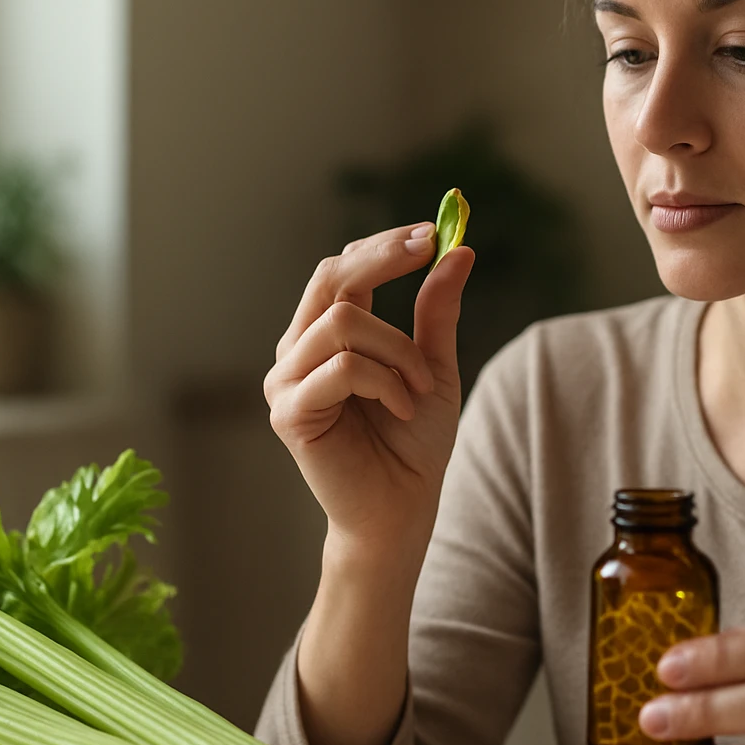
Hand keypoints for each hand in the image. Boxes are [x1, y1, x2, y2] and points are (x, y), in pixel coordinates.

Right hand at [264, 223, 473, 553]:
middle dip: (384, 259)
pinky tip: (404, 410)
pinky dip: (386, 382)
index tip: (431, 233)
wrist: (403, 510)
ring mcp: (287, 380)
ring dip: (399, 349)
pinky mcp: (289, 412)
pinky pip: (343, 367)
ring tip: (419, 387)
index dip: (383, 246)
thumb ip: (436, 311)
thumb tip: (457, 249)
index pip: (342, 268)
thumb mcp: (434, 367)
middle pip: (331, 277)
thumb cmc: (414, 444)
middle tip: (429, 250)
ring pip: (344, 322)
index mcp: (326, 335)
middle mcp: (298, 351)